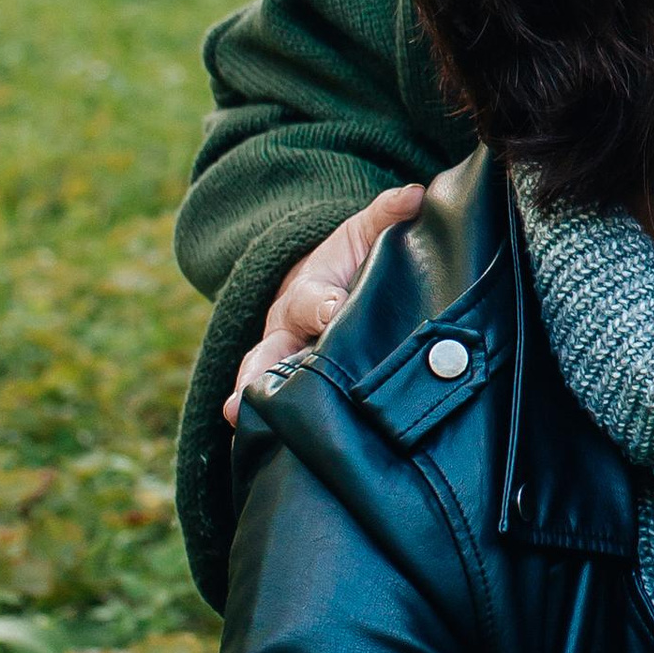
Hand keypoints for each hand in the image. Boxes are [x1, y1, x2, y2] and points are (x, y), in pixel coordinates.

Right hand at [224, 184, 425, 425]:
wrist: (325, 286)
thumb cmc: (351, 263)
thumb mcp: (366, 233)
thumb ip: (388, 215)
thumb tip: (415, 195)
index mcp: (310, 291)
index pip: (312, 299)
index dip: (323, 305)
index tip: (334, 311)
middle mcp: (287, 332)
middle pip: (268, 351)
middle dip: (261, 369)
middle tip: (250, 390)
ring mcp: (282, 364)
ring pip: (259, 384)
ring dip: (251, 404)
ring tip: (238, 421)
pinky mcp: (286, 393)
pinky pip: (273, 413)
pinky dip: (267, 431)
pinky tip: (269, 457)